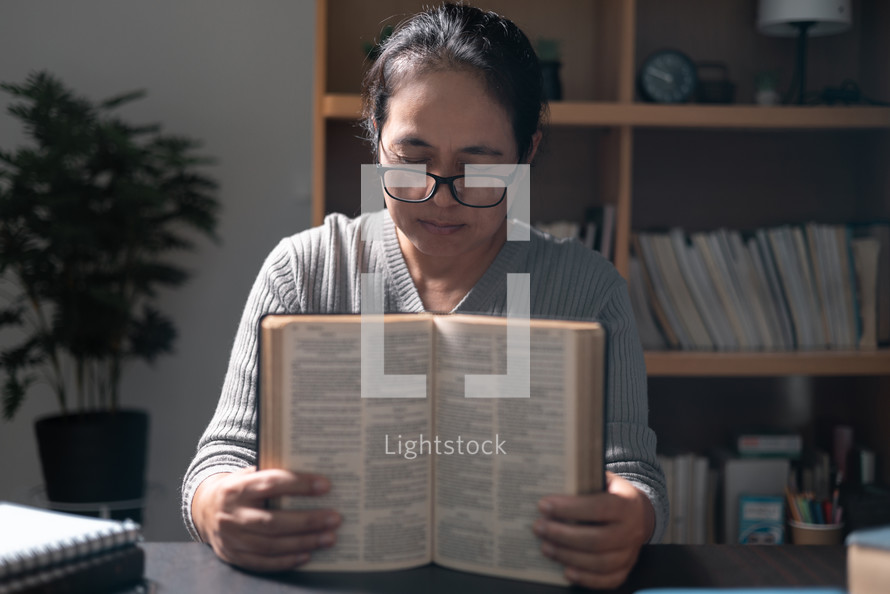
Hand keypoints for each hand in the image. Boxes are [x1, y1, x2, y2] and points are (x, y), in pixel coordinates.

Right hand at [192, 466, 340, 571]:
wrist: (206, 509)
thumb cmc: (240, 489)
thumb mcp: (250, 475)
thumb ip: (274, 476)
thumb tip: (314, 479)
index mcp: (237, 488)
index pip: (271, 483)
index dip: (299, 484)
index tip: (325, 485)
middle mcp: (231, 515)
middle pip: (272, 521)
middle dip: (307, 521)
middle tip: (334, 518)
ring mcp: (231, 538)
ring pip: (270, 545)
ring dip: (303, 543)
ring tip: (329, 538)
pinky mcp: (233, 556)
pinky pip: (263, 562)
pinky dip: (287, 560)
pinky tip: (307, 554)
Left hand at [533, 471, 654, 589]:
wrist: (639, 513)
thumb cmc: (612, 494)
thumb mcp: (603, 480)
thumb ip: (583, 482)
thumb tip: (551, 482)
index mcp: (626, 504)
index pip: (598, 508)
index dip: (570, 508)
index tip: (544, 505)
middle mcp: (631, 530)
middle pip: (596, 539)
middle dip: (562, 535)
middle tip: (539, 528)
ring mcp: (630, 553)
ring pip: (599, 562)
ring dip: (568, 556)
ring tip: (545, 547)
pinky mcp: (625, 569)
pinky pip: (607, 580)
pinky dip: (585, 578)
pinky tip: (566, 571)